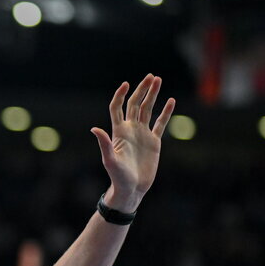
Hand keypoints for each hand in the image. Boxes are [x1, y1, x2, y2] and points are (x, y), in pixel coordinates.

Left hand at [91, 74, 173, 211]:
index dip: (120, 95)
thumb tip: (94, 128)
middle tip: (151, 76)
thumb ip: (104, 143)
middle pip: (135, 104)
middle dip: (142, 90)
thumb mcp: (110, 160)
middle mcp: (130, 130)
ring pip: (148, 110)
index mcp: (119, 132)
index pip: (117, 108)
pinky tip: (170, 100)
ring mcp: (142, 134)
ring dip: (153, 95)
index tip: (126, 84)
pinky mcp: (154, 142)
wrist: (132, 189)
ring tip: (158, 80)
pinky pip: (160, 123)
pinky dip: (166, 112)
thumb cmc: (118, 177)